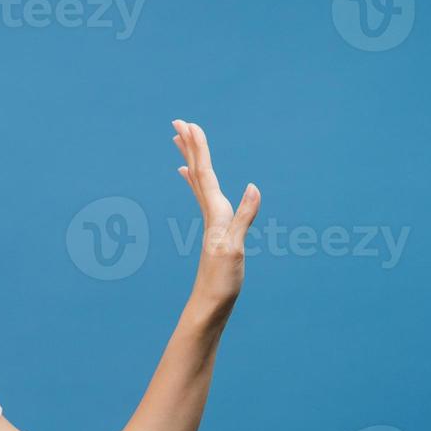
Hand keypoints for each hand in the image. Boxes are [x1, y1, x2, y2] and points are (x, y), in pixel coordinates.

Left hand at [171, 119, 260, 310]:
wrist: (209, 307)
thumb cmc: (222, 282)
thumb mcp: (234, 249)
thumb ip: (243, 218)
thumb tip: (252, 187)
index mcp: (216, 214)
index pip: (205, 173)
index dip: (198, 148)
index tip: (188, 125)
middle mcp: (211, 214)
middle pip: (198, 172)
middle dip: (189, 147)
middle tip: (178, 123)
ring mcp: (211, 223)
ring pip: (198, 182)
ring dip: (191, 159)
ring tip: (181, 142)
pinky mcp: (214, 232)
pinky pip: (203, 197)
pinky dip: (196, 182)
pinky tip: (189, 177)